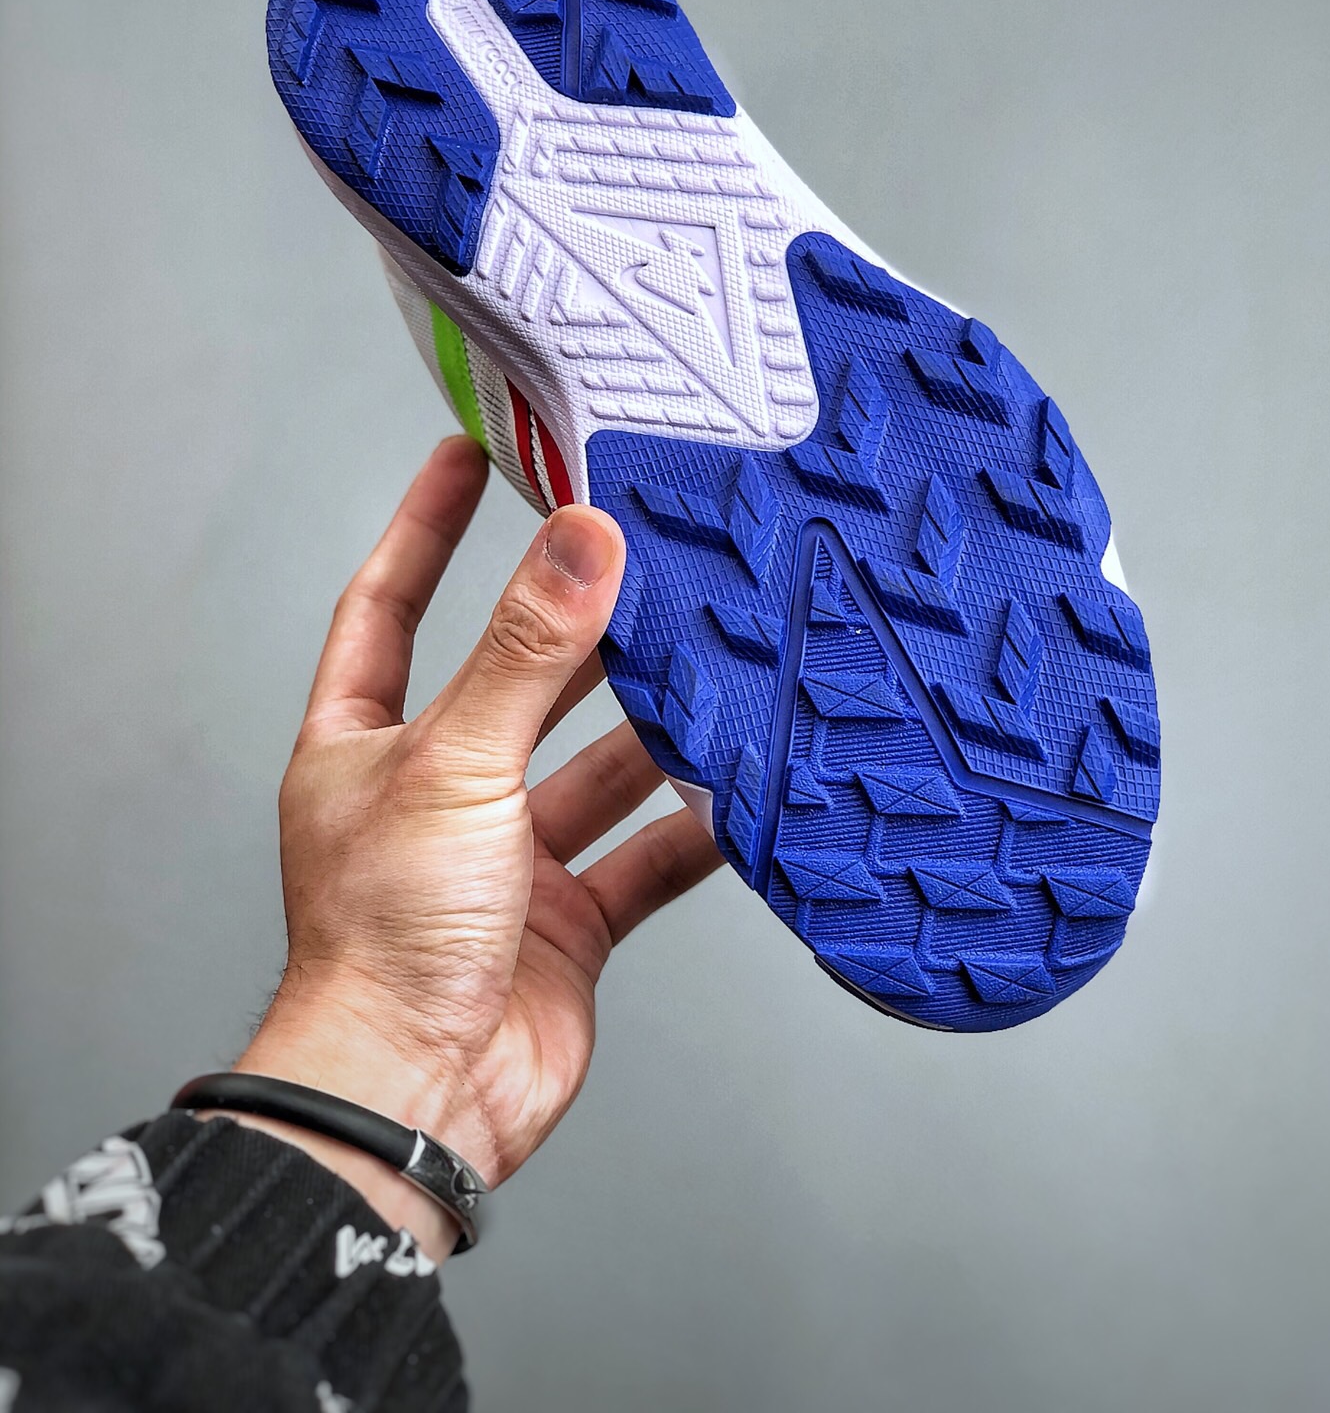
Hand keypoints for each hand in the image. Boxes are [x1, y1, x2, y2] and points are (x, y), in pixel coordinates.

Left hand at [230, 437, 722, 1258]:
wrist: (417, 1098)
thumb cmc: (383, 943)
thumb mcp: (455, 764)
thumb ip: (526, 651)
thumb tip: (580, 540)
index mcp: (366, 746)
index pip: (390, 604)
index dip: (428, 526)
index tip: (471, 453)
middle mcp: (437, 793)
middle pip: (516, 681)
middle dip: (577, 626)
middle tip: (642, 553)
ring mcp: (506, 859)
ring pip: (596, 766)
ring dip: (652, 726)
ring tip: (713, 657)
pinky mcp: (569, 920)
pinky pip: (645, 854)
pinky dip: (694, 824)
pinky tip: (741, 786)